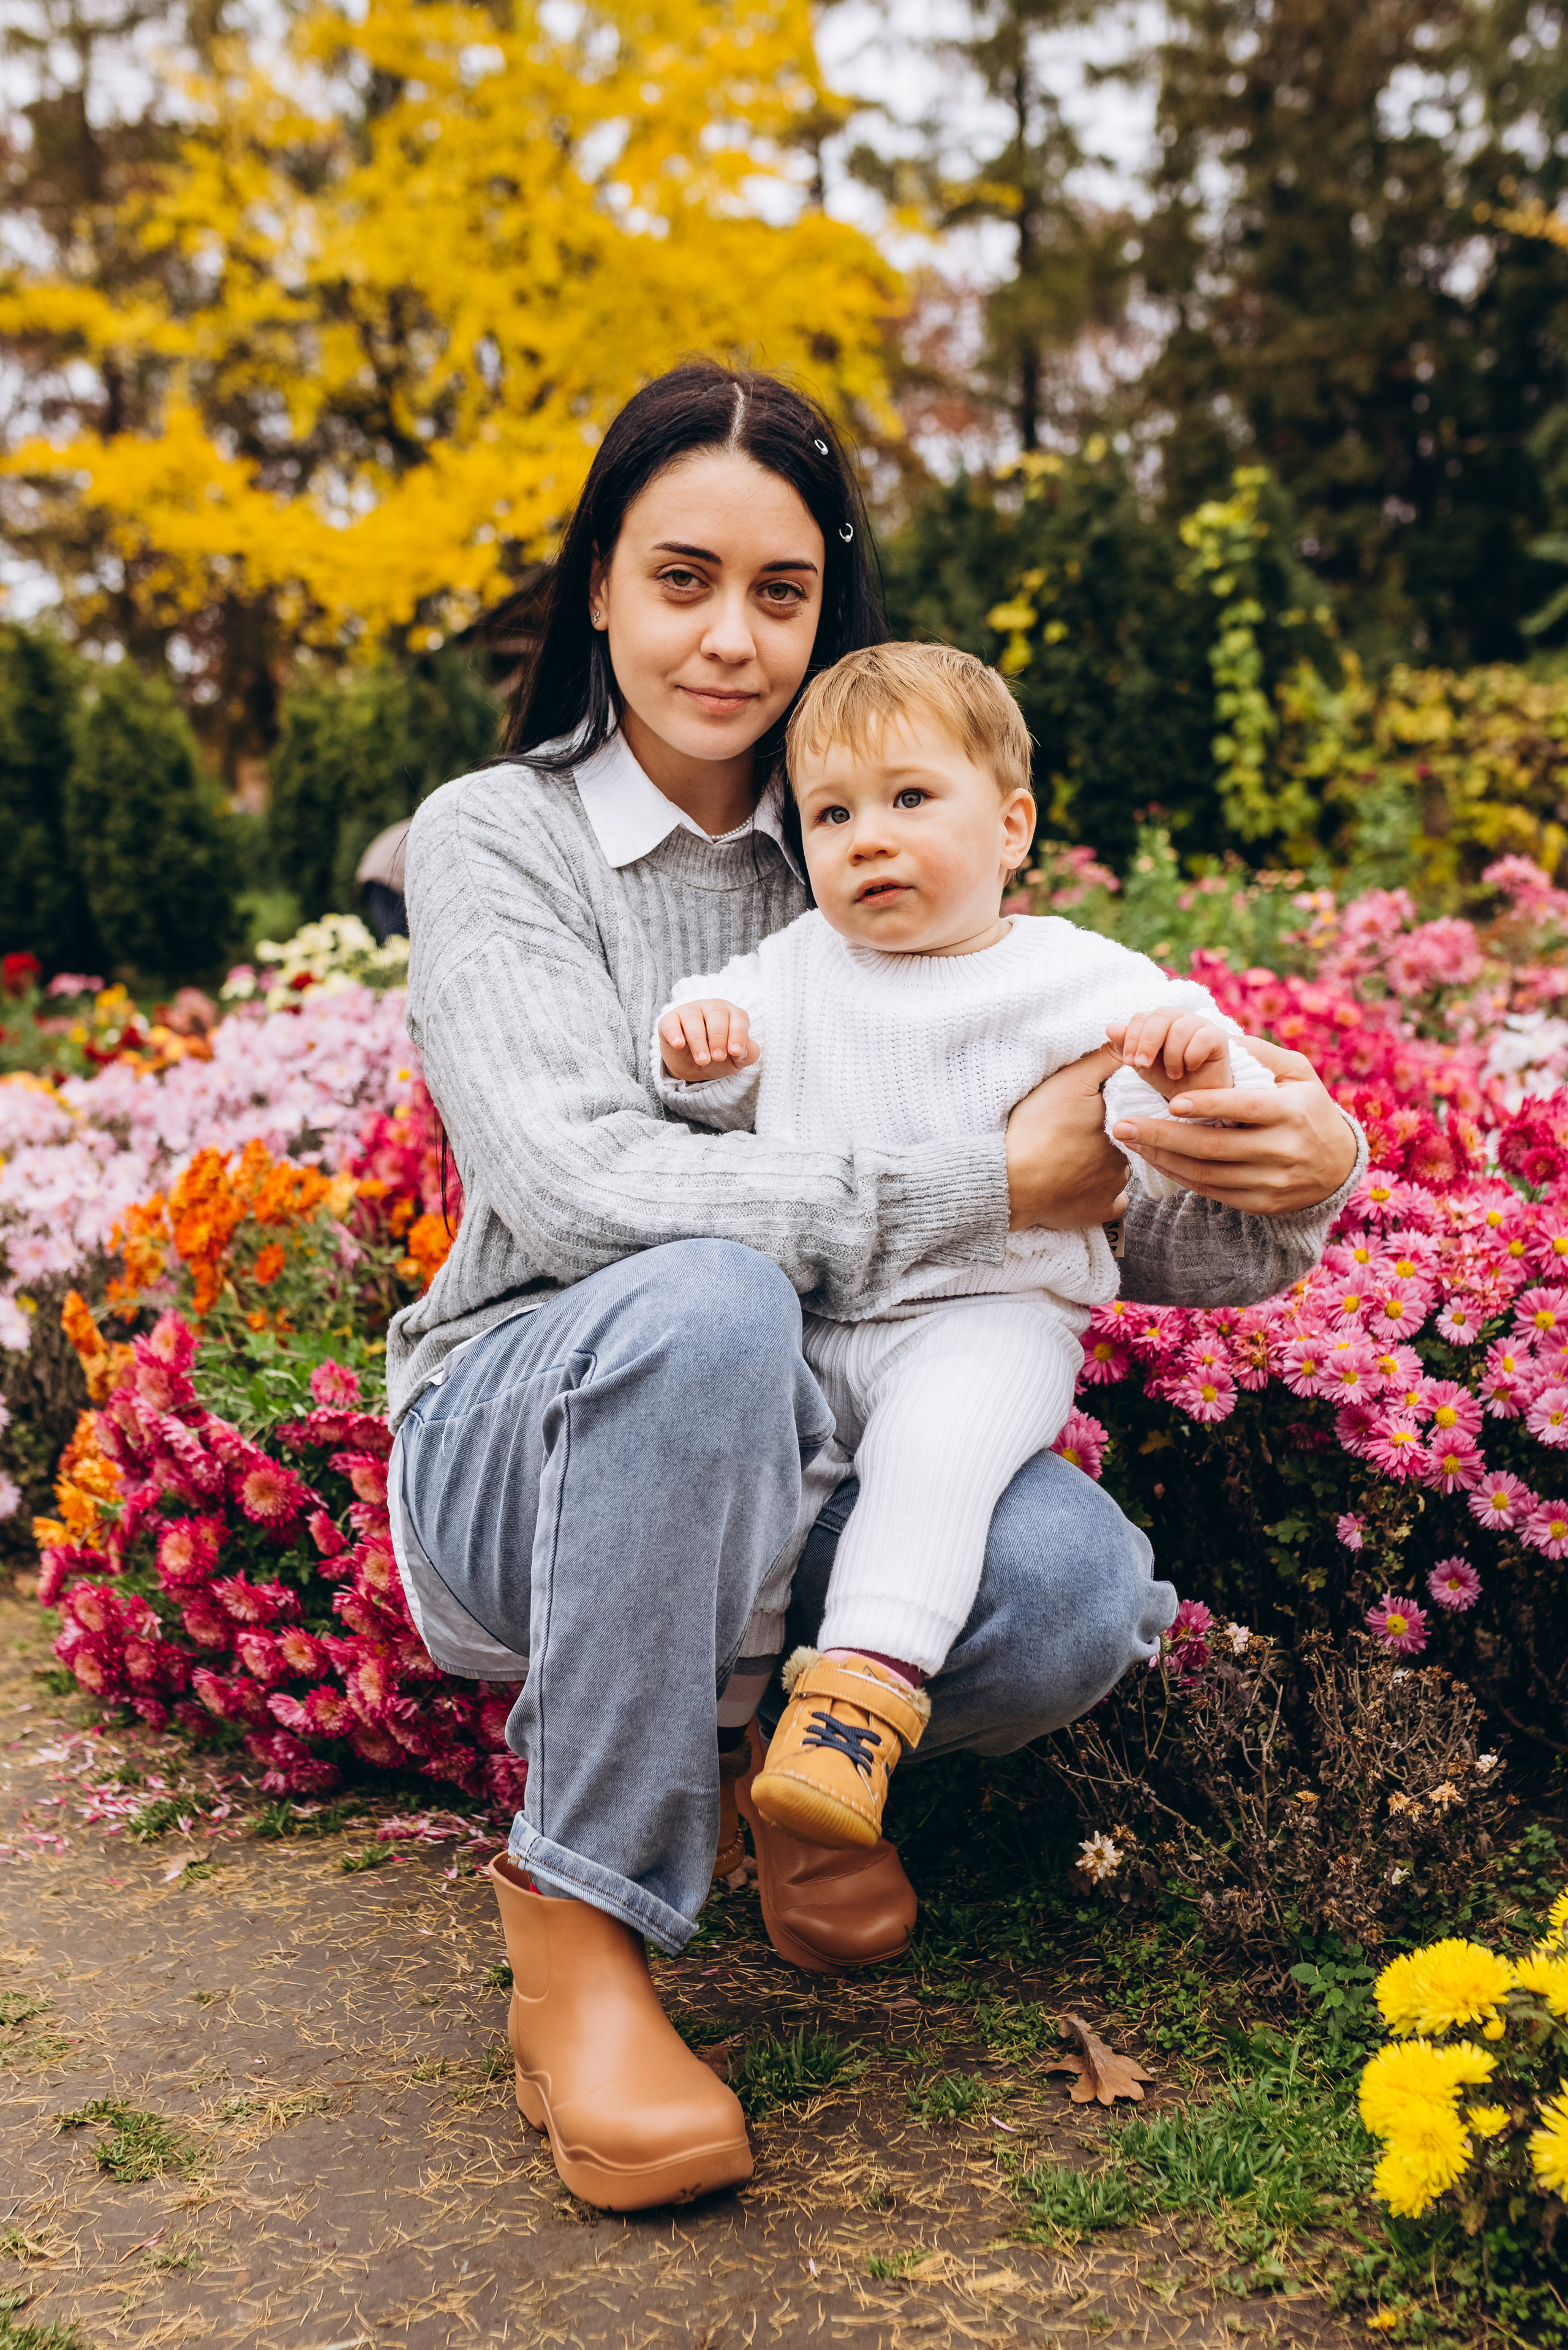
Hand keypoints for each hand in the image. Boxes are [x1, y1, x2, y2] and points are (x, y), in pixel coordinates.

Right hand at [658, 998, 759, 1084]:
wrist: (692, 1068)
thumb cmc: (717, 1058)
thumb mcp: (736, 1060)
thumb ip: (748, 1055)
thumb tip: (743, 1052)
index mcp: (731, 1014)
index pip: (739, 1017)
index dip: (738, 1034)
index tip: (735, 1052)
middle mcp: (710, 1008)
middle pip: (717, 1013)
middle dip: (718, 1037)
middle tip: (717, 1058)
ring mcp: (689, 1011)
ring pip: (693, 1017)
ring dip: (698, 1040)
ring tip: (702, 1060)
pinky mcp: (669, 1020)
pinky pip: (671, 1022)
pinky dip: (674, 1033)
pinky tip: (679, 1045)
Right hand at [1007, 1043, 1129, 1231]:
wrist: (1015, 1182)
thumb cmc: (1039, 1129)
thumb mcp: (1070, 1082)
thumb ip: (1103, 1060)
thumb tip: (1128, 1044)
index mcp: (1123, 1125)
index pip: (1128, 1109)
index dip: (1109, 1105)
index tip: (1087, 1108)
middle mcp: (1127, 1157)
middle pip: (1123, 1139)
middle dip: (1108, 1134)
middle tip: (1076, 1132)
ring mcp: (1115, 1188)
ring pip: (1117, 1170)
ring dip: (1102, 1164)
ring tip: (1072, 1157)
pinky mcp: (1100, 1212)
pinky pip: (1110, 1202)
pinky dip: (1100, 1195)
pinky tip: (1082, 1186)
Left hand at [1106, 1008, 1231, 1099]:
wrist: (1198, 1100)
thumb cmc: (1170, 1079)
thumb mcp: (1144, 1066)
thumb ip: (1127, 1047)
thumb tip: (1111, 1027)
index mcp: (1159, 1022)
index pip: (1141, 1017)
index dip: (1132, 1037)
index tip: (1130, 1062)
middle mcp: (1180, 1018)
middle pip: (1160, 1016)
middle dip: (1147, 1042)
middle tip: (1144, 1065)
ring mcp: (1201, 1024)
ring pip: (1180, 1028)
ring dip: (1172, 1056)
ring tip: (1174, 1074)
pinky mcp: (1219, 1037)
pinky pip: (1202, 1037)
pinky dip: (1192, 1056)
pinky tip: (1191, 1067)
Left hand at [1109, 1032, 1358, 1214]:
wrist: (1338, 1166)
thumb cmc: (1308, 1108)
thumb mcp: (1297, 1074)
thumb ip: (1259, 1053)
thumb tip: (1214, 1033)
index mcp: (1292, 1112)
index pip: (1245, 1108)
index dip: (1208, 1105)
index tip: (1171, 1101)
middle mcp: (1283, 1150)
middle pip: (1214, 1147)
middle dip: (1162, 1136)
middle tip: (1121, 1124)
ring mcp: (1271, 1181)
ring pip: (1206, 1173)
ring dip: (1161, 1157)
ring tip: (1129, 1139)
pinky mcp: (1260, 1204)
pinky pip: (1211, 1192)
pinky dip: (1178, 1175)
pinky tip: (1153, 1157)